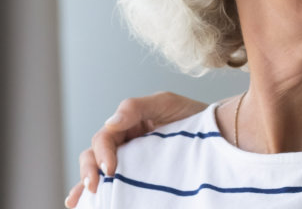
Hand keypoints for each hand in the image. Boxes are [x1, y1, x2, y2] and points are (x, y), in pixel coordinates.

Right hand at [63, 91, 207, 207]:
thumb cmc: (194, 117)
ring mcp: (132, 163)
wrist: (221, 134)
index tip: (110, 169)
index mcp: (126, 125)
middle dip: (89, 171)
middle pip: (94, 156)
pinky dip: (98, 196)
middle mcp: (124, 144)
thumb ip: (135, 107)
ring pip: (98, 172)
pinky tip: (83, 205)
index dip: (102, 152)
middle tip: (94, 187)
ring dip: (85, 185)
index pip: (104, 138)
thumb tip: (109, 123)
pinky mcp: (142, 179)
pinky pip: (116, 187)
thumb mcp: (166, 103)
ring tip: (81, 201)